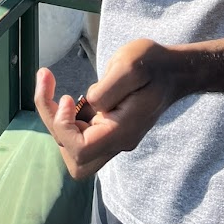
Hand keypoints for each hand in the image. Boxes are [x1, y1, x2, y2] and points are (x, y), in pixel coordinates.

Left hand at [34, 39, 183, 179]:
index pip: (80, 150)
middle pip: (75, 159)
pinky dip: (64, 115)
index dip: (64, 127)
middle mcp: (117, 141)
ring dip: (56, 121)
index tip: (67, 97)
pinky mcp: (108, 127)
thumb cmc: (152, 64)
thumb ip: (106, 90)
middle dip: (55, 127)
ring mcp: (113, 137)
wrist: (173, 70)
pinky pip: (79, 133)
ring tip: (50, 85)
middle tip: (50, 91)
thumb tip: (88, 103)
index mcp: (122, 131)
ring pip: (73, 149)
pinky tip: (62, 91)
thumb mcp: (129, 66)